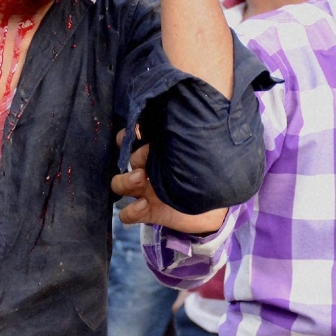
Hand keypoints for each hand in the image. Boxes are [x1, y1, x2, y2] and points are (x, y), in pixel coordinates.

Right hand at [111, 137, 226, 235]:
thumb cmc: (203, 177)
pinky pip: (128, 214)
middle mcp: (145, 172)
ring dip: (125, 181)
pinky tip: (144, 205)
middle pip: (123, 163)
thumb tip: (186, 121)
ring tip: (139, 179)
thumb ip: (186, 144)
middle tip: (146, 160)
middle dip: (133, 158)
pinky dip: (131, 210)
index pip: (131, 142)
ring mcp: (145, 193)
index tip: (135, 133)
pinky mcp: (148, 213)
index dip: (126, 137)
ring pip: (118, 185)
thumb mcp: (194, 158)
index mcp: (154, 156)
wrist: (216, 209)